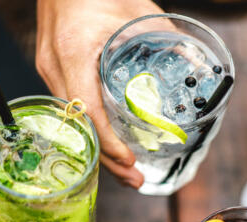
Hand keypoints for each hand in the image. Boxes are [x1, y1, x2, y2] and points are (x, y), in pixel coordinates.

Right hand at [36, 0, 163, 187]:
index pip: (88, 110)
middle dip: (106, 159)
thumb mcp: (137, 10)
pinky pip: (70, 111)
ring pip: (73, 124)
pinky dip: (91, 131)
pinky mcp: (52, 72)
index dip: (108, 141)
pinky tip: (108, 145)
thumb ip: (166, 37)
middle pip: (79, 128)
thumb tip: (197, 65)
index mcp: (74, 52)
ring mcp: (49, 70)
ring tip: (126, 172)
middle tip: (135, 179)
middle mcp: (55, 66)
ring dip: (98, 150)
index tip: (129, 160)